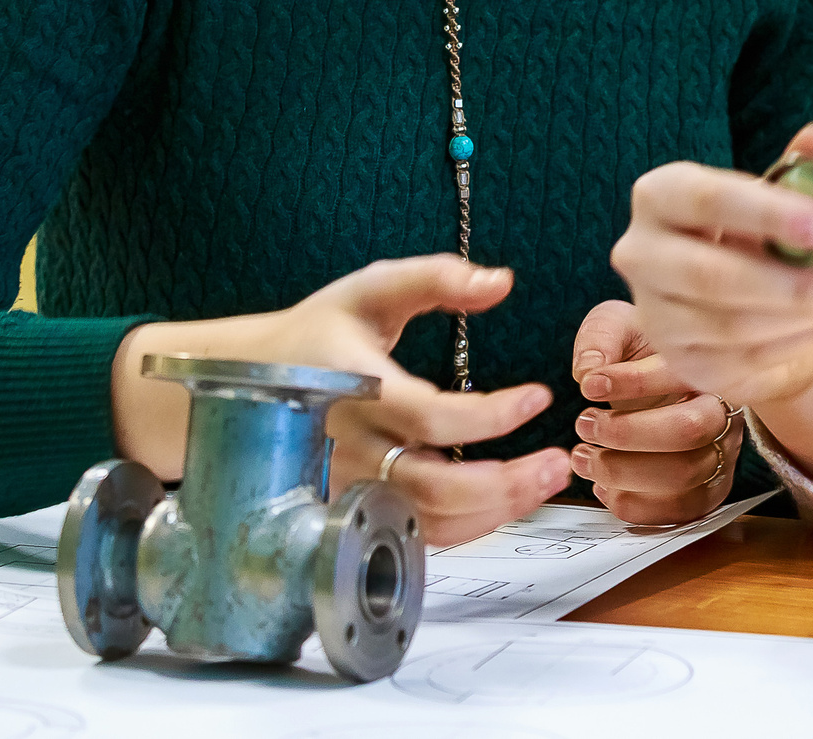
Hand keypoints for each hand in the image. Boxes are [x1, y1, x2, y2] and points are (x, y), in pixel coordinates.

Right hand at [111, 255, 571, 547]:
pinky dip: (465, 526)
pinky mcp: (352, 509)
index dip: (491, 416)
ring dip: (495, 511)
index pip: (429, 415)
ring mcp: (347, 486)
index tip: (539, 396)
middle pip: (431, 486)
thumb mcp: (372, 288)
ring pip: (425, 521)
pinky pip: (413, 533)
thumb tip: (500, 282)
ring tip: (547, 481)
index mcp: (354, 386)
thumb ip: (435, 277)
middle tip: (559, 462)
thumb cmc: (322, 329)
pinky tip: (505, 501)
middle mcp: (349, 446)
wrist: (253, 378)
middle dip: (503, 483)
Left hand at [568, 299, 742, 524]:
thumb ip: (603, 337)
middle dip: (626, 433)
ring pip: (683, 476)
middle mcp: (725, 411)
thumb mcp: (620, 326)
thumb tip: (589, 370)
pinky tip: (603, 484)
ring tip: (583, 457)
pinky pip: (678, 512)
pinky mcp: (708, 491)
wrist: (659, 385)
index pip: (682, 373)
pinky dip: (633, 503)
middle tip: (584, 423)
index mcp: (709, 364)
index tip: (590, 385)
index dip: (633, 382)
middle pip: (689, 430)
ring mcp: (722, 455)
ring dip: (622, 471)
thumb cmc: (642, 354)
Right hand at [609, 121, 812, 408]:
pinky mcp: (683, 361)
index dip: (766, 214)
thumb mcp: (778, 195)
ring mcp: (656, 314)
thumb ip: (800, 168)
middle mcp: (641, 254)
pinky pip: (748, 358)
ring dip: (812, 316)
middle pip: (714, 277)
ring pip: (735, 324)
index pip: (706, 200)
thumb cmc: (755, 232)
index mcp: (659, 195)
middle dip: (797, 284)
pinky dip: (806, 340)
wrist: (739, 295)